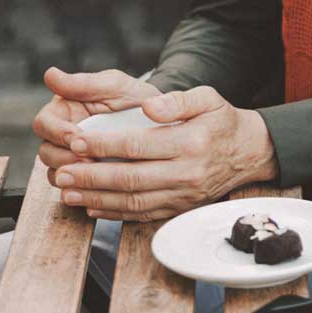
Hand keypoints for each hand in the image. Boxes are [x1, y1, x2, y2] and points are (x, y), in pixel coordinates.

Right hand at [36, 67, 160, 181]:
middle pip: (46, 152)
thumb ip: (83, 82)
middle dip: (65, 158)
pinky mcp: (85, 177)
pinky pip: (74, 188)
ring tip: (98, 173)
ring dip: (73, 175)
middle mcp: (63, 135)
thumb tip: (50, 74)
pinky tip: (100, 187)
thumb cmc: (135, 97)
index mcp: (64, 111)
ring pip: (56, 173)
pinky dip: (83, 189)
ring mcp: (72, 158)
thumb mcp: (115, 86)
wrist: (161, 121)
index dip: (57, 132)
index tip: (77, 137)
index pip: (43, 124)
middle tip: (89, 159)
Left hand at [53, 85, 278, 221]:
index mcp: (191, 142)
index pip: (138, 145)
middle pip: (130, 177)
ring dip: (96, 197)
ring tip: (67, 191)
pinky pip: (142, 214)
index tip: (77, 140)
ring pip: (132, 200)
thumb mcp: (208, 98)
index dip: (104, 145)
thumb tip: (148, 106)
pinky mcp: (180, 207)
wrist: (249, 152)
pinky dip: (114, 213)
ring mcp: (183, 194)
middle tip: (62, 171)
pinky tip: (92, 205)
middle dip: (91, 175)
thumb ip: (177, 100)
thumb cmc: (223, 122)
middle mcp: (186, 172)